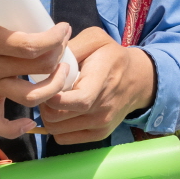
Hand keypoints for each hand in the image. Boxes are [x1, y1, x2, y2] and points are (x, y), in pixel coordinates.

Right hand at [0, 0, 71, 137]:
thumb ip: (2, 1)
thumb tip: (31, 1)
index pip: (29, 45)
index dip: (54, 38)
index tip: (62, 28)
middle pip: (37, 68)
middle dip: (58, 54)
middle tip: (62, 42)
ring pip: (29, 96)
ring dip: (53, 86)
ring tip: (61, 72)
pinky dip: (15, 128)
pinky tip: (30, 122)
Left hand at [39, 28, 155, 144]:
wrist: (136, 80)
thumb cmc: (111, 57)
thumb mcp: (95, 40)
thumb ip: (72, 46)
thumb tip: (47, 55)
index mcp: (102, 81)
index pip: (77, 100)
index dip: (53, 94)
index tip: (48, 80)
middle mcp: (103, 108)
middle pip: (56, 117)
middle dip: (43, 102)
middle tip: (46, 88)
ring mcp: (101, 125)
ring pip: (55, 129)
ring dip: (47, 115)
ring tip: (54, 99)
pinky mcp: (98, 135)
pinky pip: (62, 138)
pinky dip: (56, 126)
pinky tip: (62, 111)